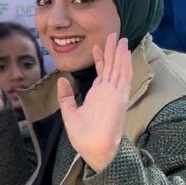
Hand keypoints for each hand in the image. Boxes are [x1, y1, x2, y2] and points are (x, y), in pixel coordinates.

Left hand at [58, 34, 131, 172]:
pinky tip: (124, 52)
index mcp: (98, 96)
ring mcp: (115, 94)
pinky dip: (124, 64)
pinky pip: (123, 77)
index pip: (101, 73)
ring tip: (120, 38)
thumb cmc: (83, 137)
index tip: (96, 46)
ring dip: (120, 53)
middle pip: (111, 67)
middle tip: (112, 34)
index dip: (100, 59)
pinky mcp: (119, 97)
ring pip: (119, 68)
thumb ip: (66, 97)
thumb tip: (61, 81)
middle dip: (112, 51)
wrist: (94, 150)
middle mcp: (108, 92)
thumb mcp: (69, 113)